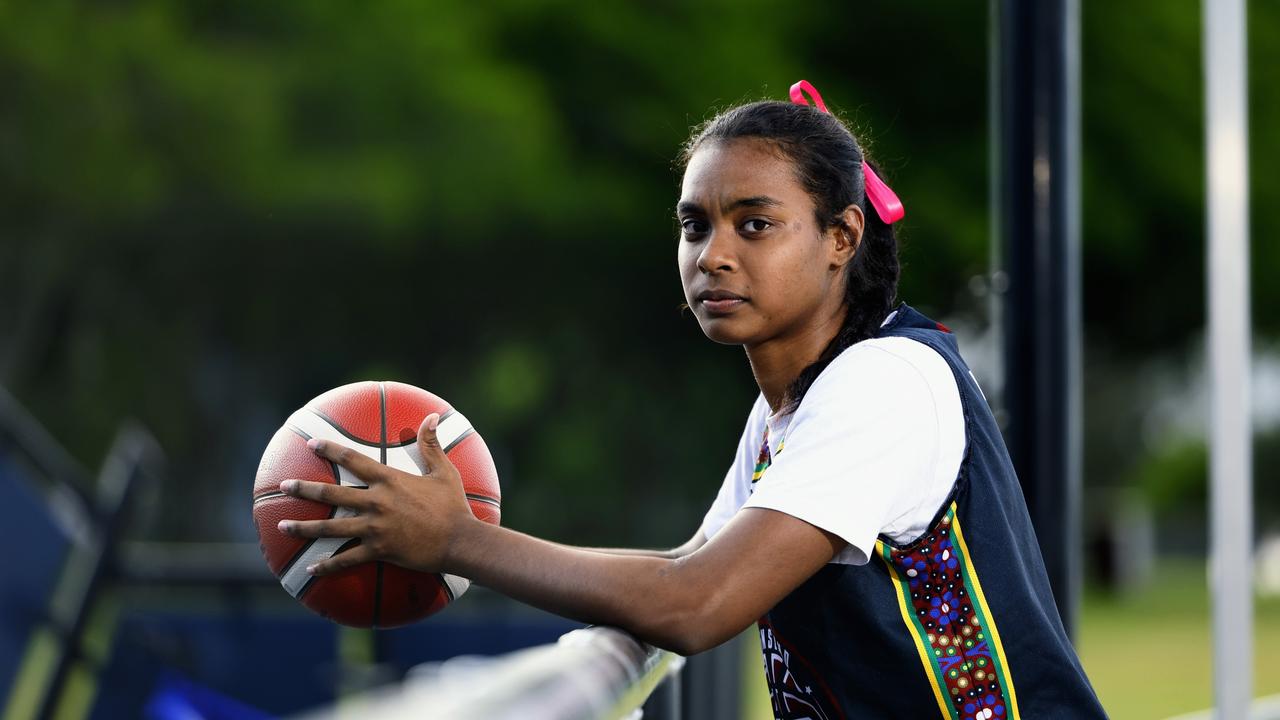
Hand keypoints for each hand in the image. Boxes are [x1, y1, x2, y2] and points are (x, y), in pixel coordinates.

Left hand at [276, 412, 473, 575]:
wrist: (460, 541)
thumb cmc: (454, 506)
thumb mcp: (444, 472)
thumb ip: (431, 445)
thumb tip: (432, 416)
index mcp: (390, 480)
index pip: (353, 459)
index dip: (330, 449)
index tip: (311, 444)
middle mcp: (377, 502)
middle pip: (332, 493)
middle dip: (305, 488)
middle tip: (284, 485)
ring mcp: (375, 528)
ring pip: (331, 528)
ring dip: (304, 527)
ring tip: (283, 526)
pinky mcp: (379, 551)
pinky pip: (347, 559)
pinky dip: (329, 564)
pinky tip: (313, 568)